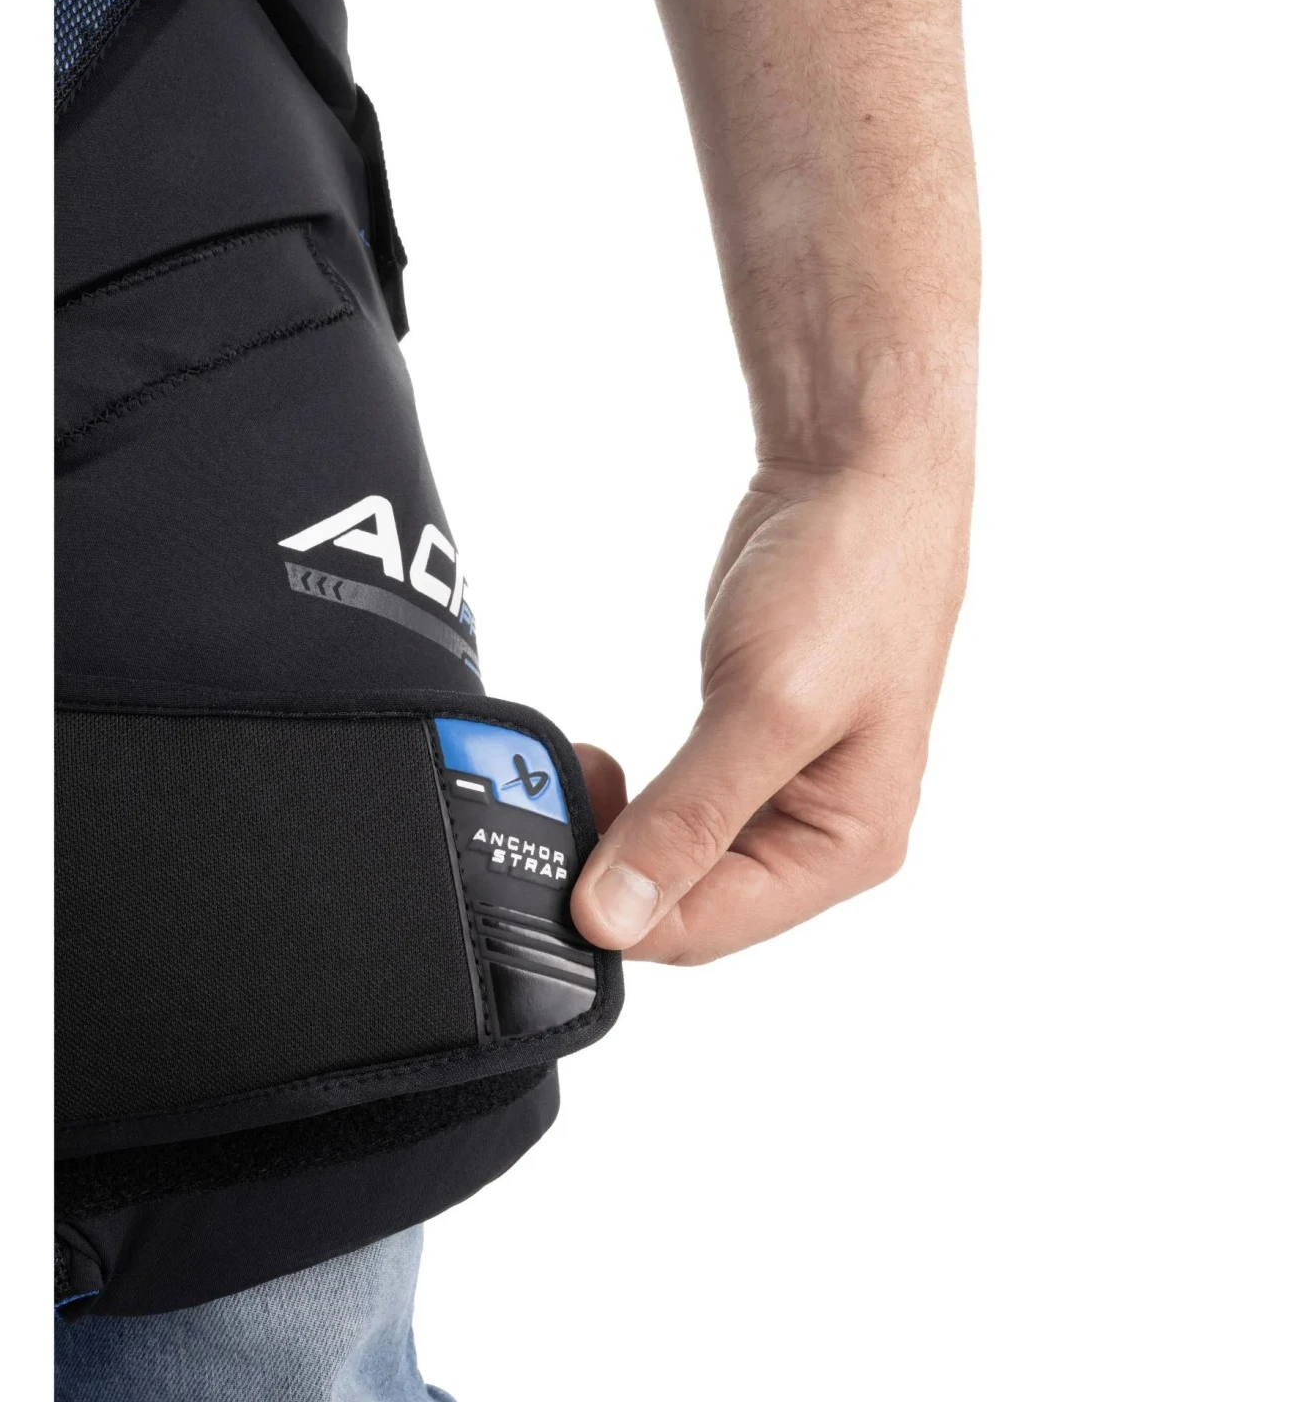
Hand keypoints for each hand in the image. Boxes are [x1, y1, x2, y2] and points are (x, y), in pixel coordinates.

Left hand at [571, 449, 970, 964]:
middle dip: (614, 869)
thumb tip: (614, 917)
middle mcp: (820, 837)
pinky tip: (598, 769)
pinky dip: (629, 799)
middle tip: (551, 811)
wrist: (855, 474)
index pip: (711, 927)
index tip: (547, 870)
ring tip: (574, 775)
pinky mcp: (745, 752)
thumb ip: (688, 819)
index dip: (621, 914)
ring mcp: (782, 794)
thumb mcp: (767, 708)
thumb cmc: (851, 578)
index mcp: (847, 847)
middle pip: (690, 903)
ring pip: (676, 859)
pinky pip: (676, 808)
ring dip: (615, 833)